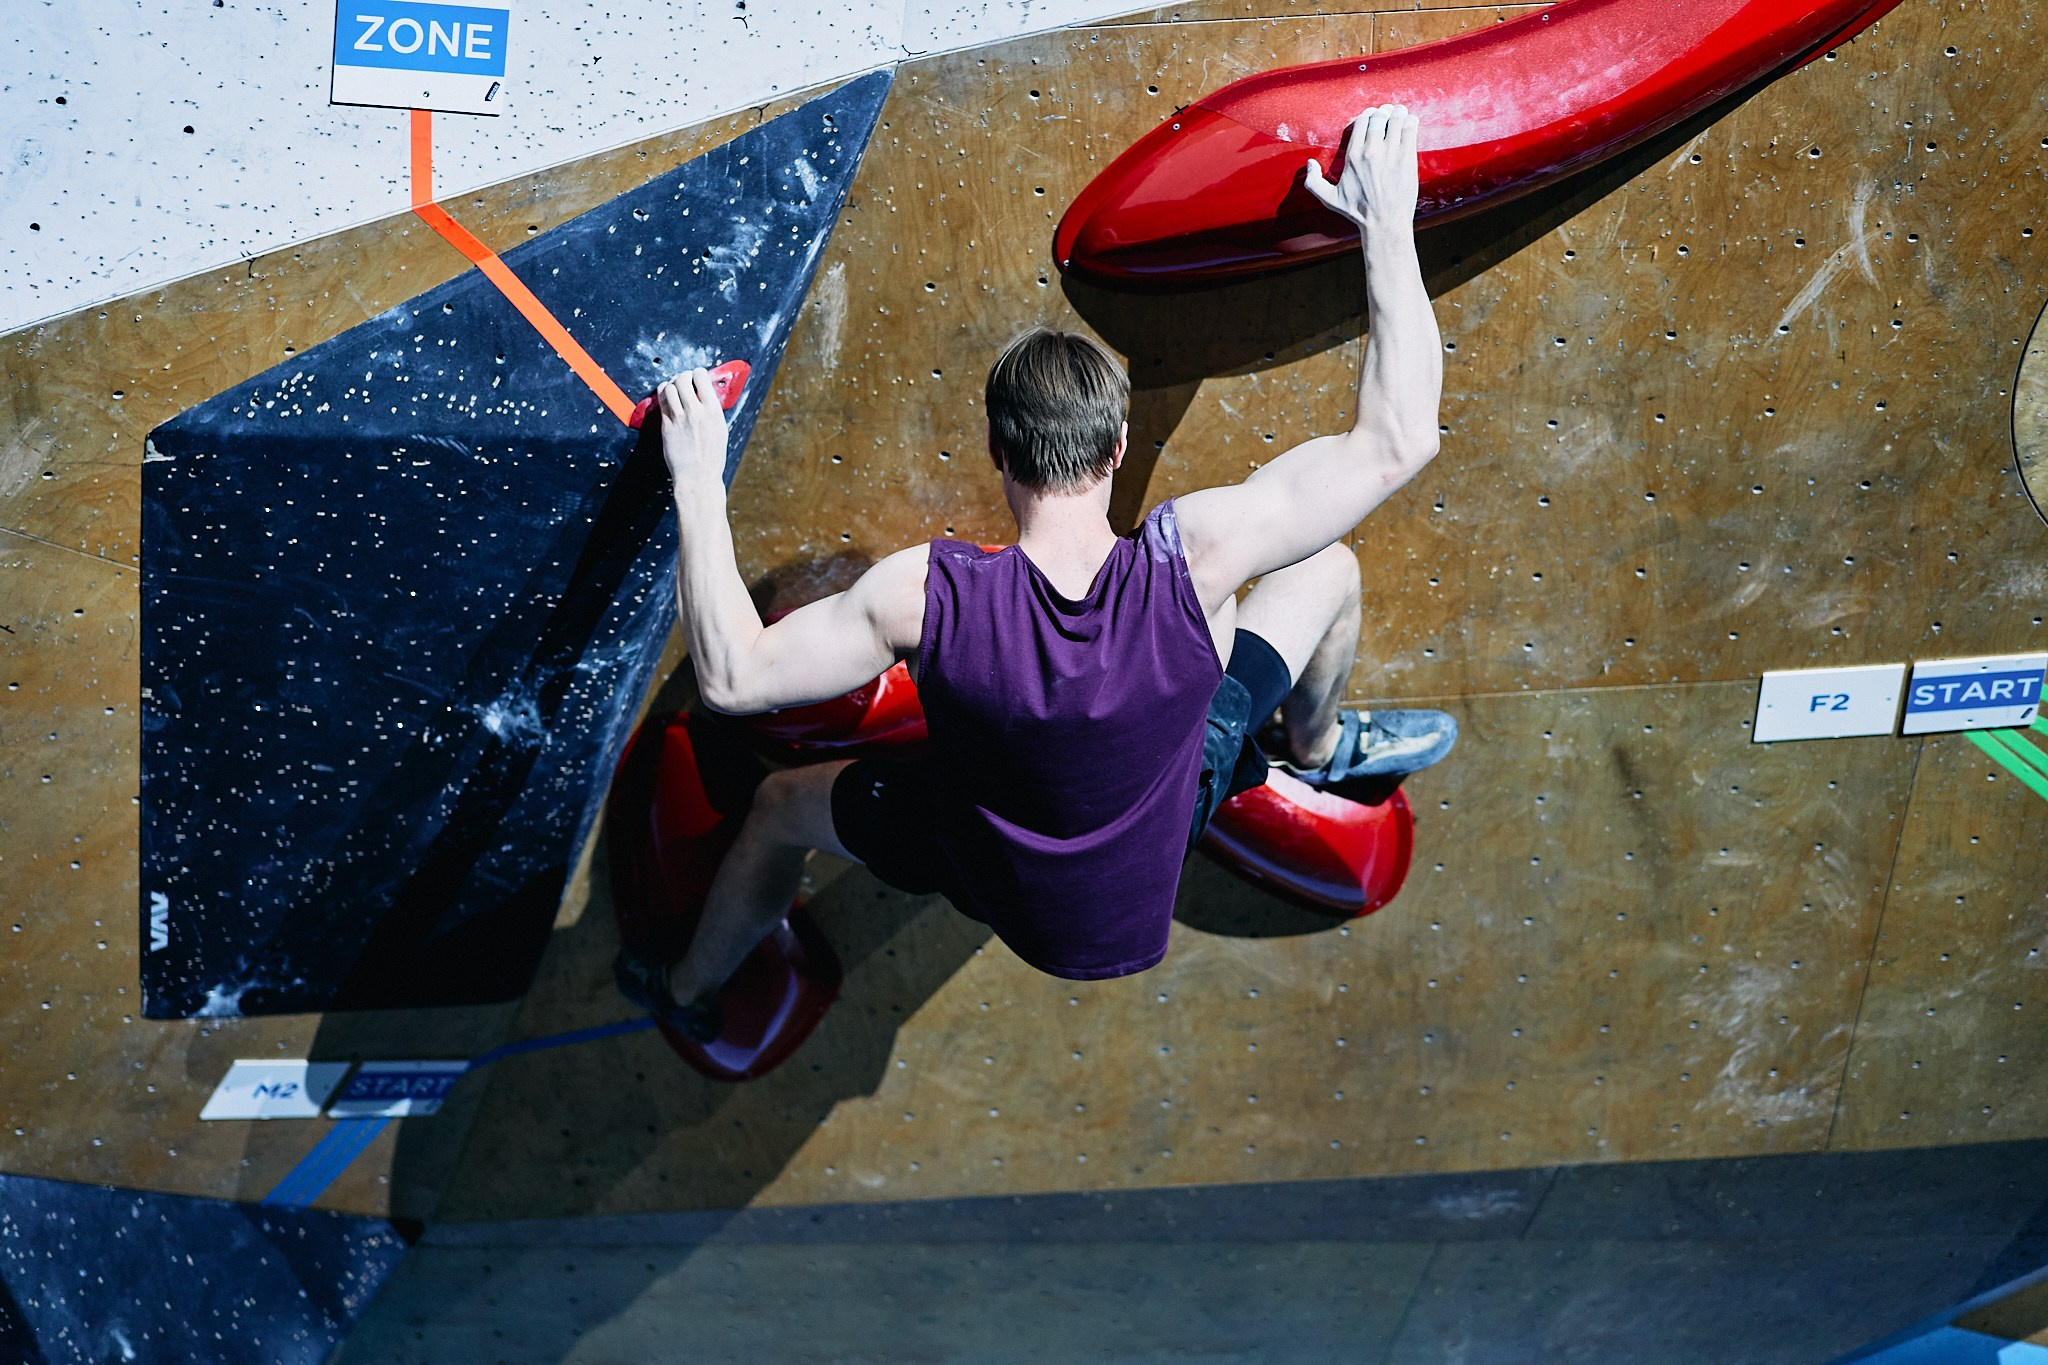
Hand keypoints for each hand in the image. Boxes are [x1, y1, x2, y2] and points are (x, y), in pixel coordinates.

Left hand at [657, 368, 729, 492]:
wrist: (698, 476)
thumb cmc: (712, 457)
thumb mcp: (720, 430)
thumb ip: (712, 411)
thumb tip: (706, 396)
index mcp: (713, 411)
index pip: (702, 379)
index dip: (699, 373)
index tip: (698, 374)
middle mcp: (695, 412)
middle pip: (683, 379)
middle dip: (683, 375)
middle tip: (684, 378)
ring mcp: (679, 418)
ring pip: (670, 388)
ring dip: (672, 383)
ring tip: (674, 386)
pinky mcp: (666, 425)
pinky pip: (662, 402)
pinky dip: (663, 394)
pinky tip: (666, 394)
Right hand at [1305, 104, 1419, 232]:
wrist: (1384, 223)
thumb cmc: (1358, 212)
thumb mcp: (1329, 199)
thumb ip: (1313, 182)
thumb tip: (1310, 164)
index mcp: (1353, 156)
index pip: (1362, 121)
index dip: (1368, 115)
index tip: (1373, 116)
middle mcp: (1371, 151)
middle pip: (1379, 117)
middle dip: (1384, 112)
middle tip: (1388, 113)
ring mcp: (1391, 153)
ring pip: (1396, 119)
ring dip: (1398, 113)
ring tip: (1399, 114)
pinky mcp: (1407, 157)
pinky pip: (1410, 129)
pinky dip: (1410, 121)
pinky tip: (1410, 121)